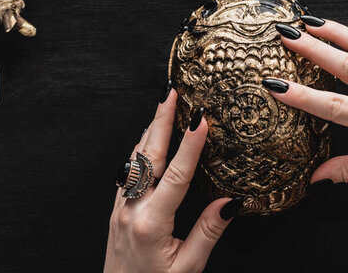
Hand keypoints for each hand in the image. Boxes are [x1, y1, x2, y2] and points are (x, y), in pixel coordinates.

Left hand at [104, 89, 241, 272]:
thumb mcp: (187, 268)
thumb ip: (208, 233)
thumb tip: (230, 202)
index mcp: (152, 222)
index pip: (177, 175)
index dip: (191, 145)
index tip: (201, 118)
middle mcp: (132, 208)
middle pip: (149, 154)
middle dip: (161, 119)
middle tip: (171, 91)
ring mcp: (121, 206)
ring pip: (136, 158)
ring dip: (151, 128)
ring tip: (163, 105)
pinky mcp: (117, 208)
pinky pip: (129, 170)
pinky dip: (141, 147)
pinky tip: (148, 138)